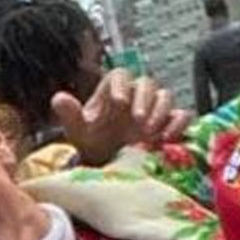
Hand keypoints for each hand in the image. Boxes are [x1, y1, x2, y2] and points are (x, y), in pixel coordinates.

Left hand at [50, 69, 190, 165]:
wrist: (109, 164)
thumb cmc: (93, 141)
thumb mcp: (79, 131)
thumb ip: (70, 115)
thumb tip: (58, 99)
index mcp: (113, 89)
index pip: (120, 75)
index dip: (121, 85)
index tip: (118, 102)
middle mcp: (136, 94)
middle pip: (147, 83)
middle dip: (143, 100)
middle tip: (137, 120)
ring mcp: (154, 108)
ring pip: (165, 96)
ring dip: (159, 112)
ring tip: (148, 132)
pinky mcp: (170, 123)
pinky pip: (181, 115)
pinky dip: (178, 124)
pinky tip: (167, 138)